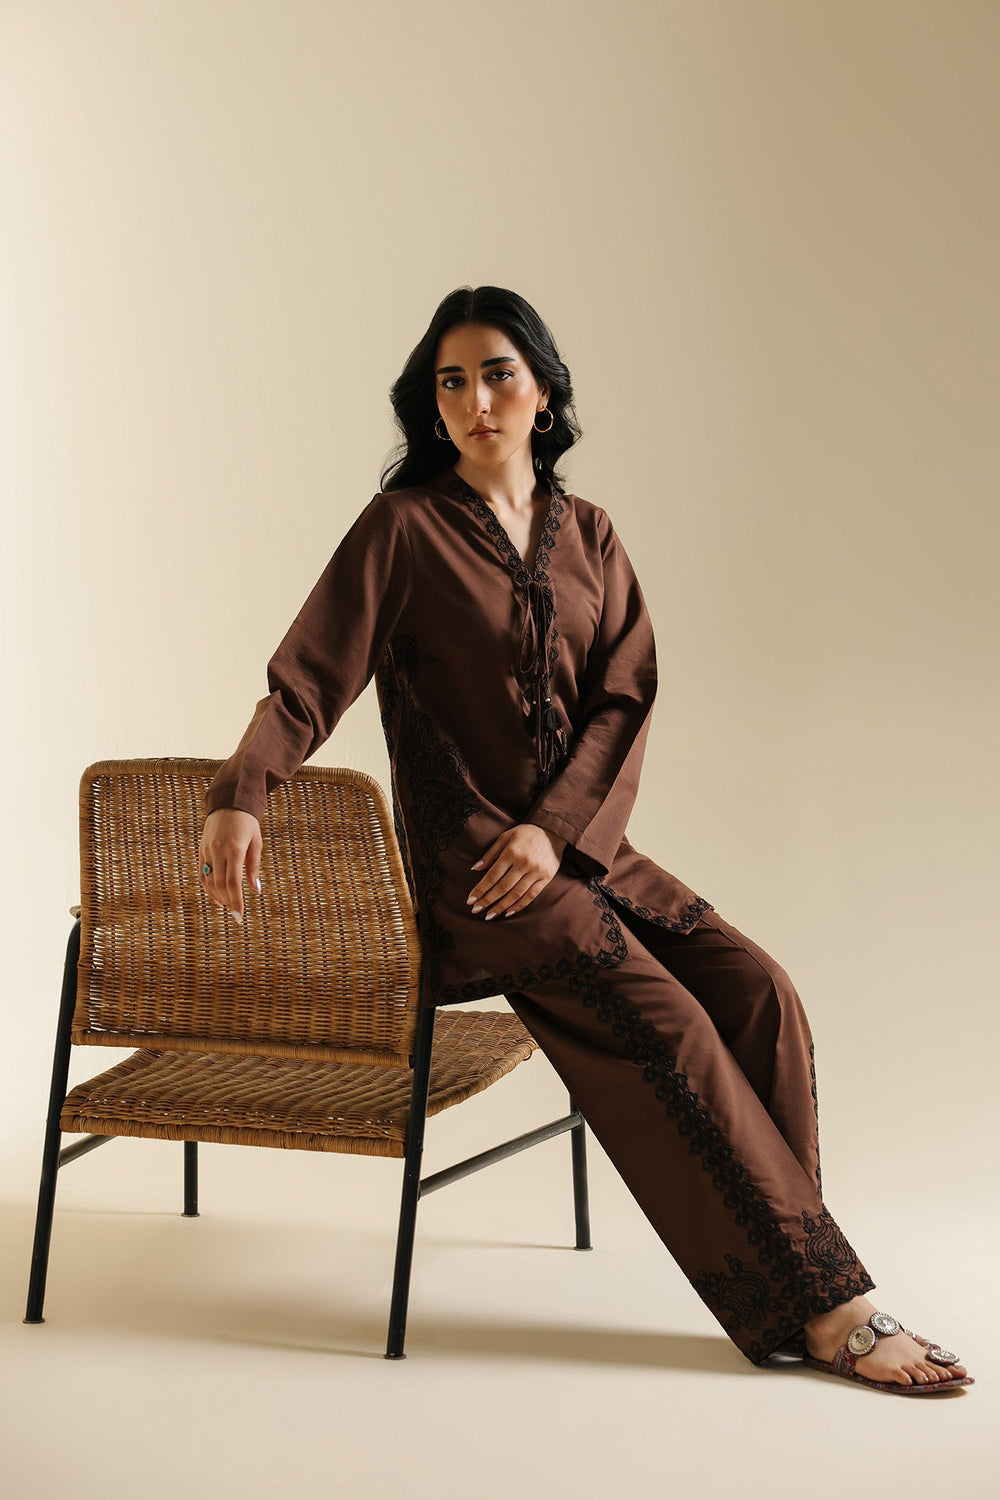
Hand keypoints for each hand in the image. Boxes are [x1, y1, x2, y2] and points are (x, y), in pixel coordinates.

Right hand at [198, 808, 262, 923]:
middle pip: (220, 884)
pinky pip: (202, 873)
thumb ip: (254, 867)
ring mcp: (207, 850)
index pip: (233, 882)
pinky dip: (208, 888)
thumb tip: (255, 891)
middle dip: (228, 902)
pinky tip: (217, 897)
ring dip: (218, 896)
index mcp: (234, 849)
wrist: (228, 803)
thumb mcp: (256, 843)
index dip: (236, 901)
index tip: (239, 916)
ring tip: (228, 905)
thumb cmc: (247, 824)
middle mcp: (218, 850)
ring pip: (209, 881)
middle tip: (236, 914)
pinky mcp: (201, 850)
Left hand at [467, 822, 567, 919]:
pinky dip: (519, 905)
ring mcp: (536, 872)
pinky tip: (508, 912)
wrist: (553, 831)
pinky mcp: (546, 878)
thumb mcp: (506, 837)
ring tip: (489, 915)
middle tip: (476, 910)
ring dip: (501, 906)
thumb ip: (491, 853)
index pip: (492, 876)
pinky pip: (531, 895)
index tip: (470, 900)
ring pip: (516, 894)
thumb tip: (475, 868)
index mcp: (512, 852)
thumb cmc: (526, 833)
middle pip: (502, 887)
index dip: (480, 889)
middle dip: (487, 900)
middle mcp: (524, 863)